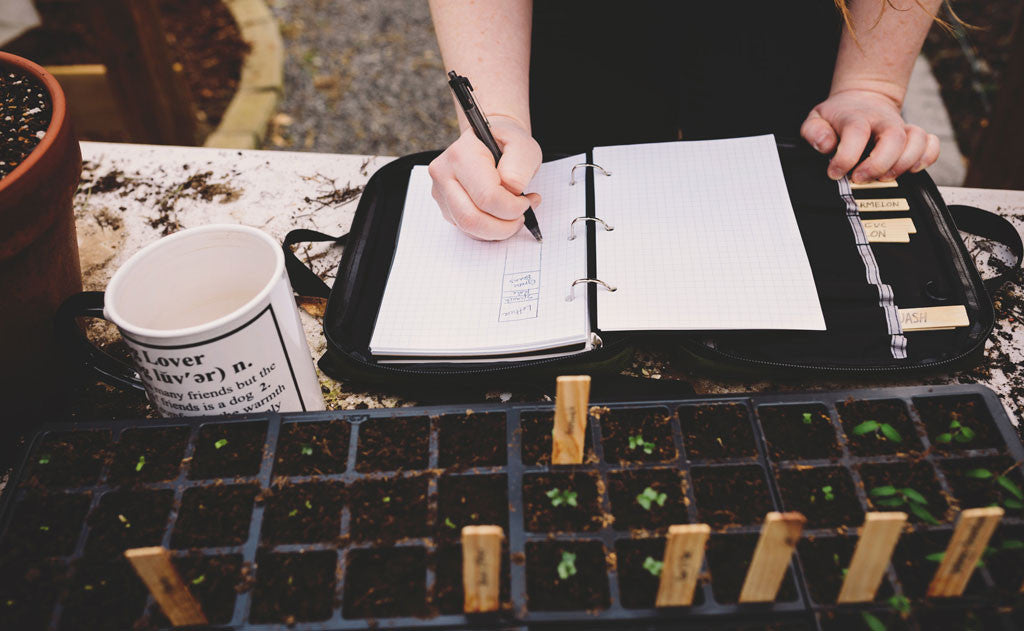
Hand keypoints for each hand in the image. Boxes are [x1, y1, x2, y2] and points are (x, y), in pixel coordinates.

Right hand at [427, 114, 541, 239]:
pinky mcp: (445, 207)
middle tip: (522, 216)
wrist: (488, 142)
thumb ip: (520, 166)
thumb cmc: (505, 143)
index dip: (512, 207)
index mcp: (461, 154)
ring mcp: (441, 192)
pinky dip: (489, 230)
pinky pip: (468, 230)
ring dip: (498, 230)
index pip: (486, 196)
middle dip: (504, 226)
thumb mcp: (523, 145)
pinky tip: (501, 215)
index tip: (527, 202)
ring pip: (468, 229)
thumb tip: (512, 191)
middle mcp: (444, 173)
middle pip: (472, 218)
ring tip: (514, 215)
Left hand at [800, 89, 939, 182]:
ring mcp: (901, 128)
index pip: (856, 132)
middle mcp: (883, 121)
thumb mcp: (816, 118)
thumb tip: (826, 145)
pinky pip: (931, 144)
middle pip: (894, 138)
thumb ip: (814, 132)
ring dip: (904, 164)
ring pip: (917, 140)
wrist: (863, 98)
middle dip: (879, 164)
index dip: (845, 157)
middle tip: (860, 178)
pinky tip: (912, 169)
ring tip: (884, 178)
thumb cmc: (838, 115)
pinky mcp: (914, 136)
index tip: (835, 173)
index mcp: (856, 117)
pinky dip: (927, 157)